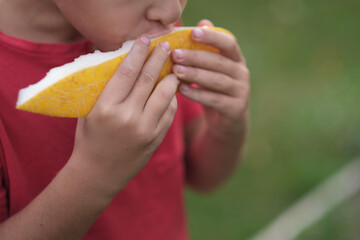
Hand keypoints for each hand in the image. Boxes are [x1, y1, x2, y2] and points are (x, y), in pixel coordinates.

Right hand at [70, 37, 178, 194]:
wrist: (98, 174)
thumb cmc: (90, 139)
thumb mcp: (89, 112)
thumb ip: (105, 90)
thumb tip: (122, 64)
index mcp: (105, 108)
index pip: (126, 73)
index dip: (138, 53)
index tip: (145, 39)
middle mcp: (127, 117)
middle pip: (148, 80)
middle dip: (159, 58)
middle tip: (166, 45)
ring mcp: (144, 130)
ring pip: (165, 95)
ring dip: (171, 78)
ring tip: (174, 67)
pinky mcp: (155, 139)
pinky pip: (170, 113)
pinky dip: (172, 99)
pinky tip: (171, 91)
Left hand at [171, 20, 249, 139]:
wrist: (228, 123)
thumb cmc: (215, 91)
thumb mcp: (213, 70)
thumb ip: (208, 49)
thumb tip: (202, 23)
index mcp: (236, 60)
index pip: (229, 43)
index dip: (212, 37)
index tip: (193, 32)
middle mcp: (242, 73)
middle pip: (219, 62)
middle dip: (196, 57)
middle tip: (175, 54)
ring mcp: (241, 92)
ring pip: (217, 81)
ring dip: (195, 75)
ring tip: (176, 71)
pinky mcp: (235, 109)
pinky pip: (215, 100)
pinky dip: (198, 94)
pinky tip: (182, 90)